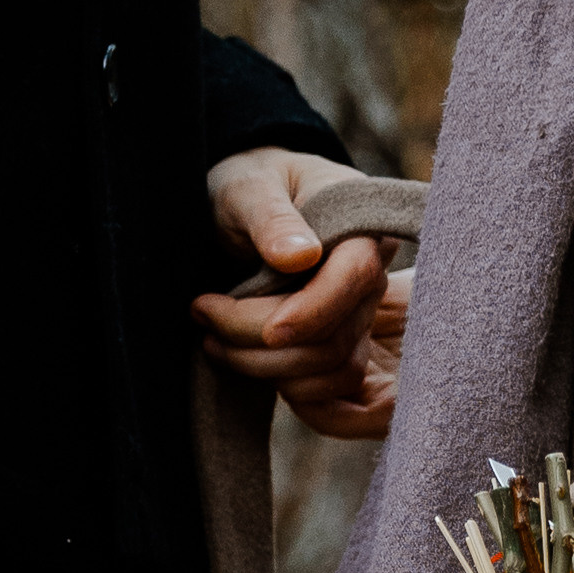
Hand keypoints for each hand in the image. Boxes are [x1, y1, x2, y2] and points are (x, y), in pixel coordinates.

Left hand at [196, 145, 401, 440]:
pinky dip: (284, 384)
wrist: (248, 205)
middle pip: (334, 337)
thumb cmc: (250, 185)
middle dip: (262, 343)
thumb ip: (271, 217)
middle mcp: (370, 278)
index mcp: (361, 227)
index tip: (263, 329)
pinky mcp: (341, 344)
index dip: (310, 313)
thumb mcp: (249, 187)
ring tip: (213, 339)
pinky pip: (328, 387)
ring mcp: (359, 316)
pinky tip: (242, 358)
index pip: (353, 279)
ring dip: (266, 369)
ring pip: (330, 370)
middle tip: (203, 315)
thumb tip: (300, 256)